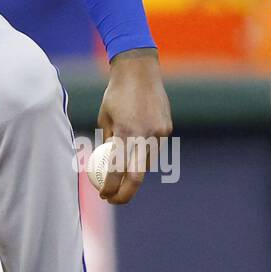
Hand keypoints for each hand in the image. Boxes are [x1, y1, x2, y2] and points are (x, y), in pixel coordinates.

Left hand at [95, 48, 171, 204]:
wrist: (139, 72)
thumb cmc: (115, 95)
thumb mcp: (104, 118)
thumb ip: (107, 142)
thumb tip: (104, 167)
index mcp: (123, 133)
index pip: (116, 171)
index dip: (109, 188)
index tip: (104, 195)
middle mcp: (143, 135)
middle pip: (137, 178)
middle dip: (125, 194)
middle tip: (114, 199)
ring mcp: (158, 133)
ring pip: (147, 164)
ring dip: (135, 172)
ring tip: (123, 172)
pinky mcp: (167, 128)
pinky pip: (155, 149)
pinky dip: (144, 153)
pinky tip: (136, 148)